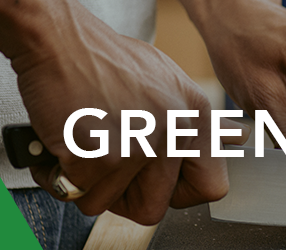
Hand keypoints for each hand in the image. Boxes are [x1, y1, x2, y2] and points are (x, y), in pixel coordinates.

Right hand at [0, 0, 248, 224]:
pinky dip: (62, 175)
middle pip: (154, 207)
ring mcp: (140, 146)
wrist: (60, 39)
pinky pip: (81, 193)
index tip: (157, 183)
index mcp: (196, 115)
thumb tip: (225, 144)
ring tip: (83, 146)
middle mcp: (174, 132)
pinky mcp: (102, 156)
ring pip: (110, 204)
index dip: (177, 193)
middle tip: (106, 165)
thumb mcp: (165, 82)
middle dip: (122, 194)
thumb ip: (186, 122)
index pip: (211, 187)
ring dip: (89, 183)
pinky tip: (64, 145)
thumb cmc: (102, 59)